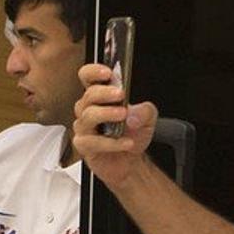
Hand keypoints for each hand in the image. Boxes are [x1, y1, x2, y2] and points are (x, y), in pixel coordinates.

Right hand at [71, 61, 157, 185]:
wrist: (130, 161)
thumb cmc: (132, 136)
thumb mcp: (148, 119)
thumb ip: (146, 111)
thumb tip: (133, 115)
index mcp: (100, 98)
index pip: (87, 77)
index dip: (93, 72)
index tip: (107, 73)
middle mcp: (89, 110)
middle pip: (88, 95)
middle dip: (104, 93)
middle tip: (120, 94)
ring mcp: (85, 128)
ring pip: (88, 116)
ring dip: (106, 114)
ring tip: (123, 116)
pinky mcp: (84, 146)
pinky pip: (93, 142)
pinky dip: (111, 143)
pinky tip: (125, 143)